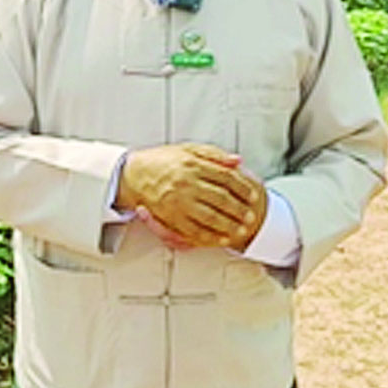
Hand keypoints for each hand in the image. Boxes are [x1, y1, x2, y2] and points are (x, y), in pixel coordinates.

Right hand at [117, 142, 265, 249]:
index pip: (226, 177)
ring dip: (229, 225)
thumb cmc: (161, 161)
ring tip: (241, 230)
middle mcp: (187, 183)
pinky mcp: (170, 216)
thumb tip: (237, 161)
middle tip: (251, 216)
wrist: (135, 173)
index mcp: (193, 165)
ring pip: (211, 217)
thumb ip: (214, 154)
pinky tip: (221, 238)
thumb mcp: (188, 149)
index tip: (252, 194)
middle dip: (239, 209)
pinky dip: (210, 237)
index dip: (243, 187)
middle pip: (221, 198)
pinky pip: (194, 230)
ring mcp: (179, 201)